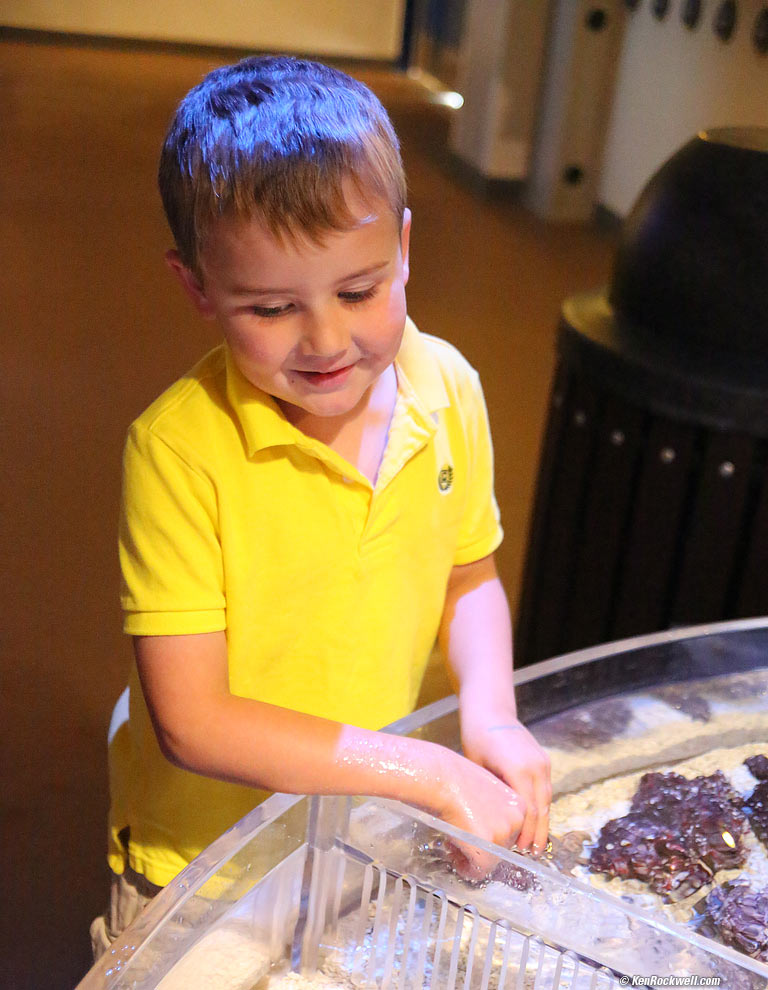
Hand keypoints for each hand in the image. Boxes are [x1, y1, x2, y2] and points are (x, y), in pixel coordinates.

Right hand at [426, 748, 526, 878]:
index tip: (476, 830)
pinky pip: (479, 870)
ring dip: (473, 855)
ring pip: (491, 859)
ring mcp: (503, 835)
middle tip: (462, 839)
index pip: (511, 831)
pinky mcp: (487, 848)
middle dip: (483, 847)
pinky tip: (455, 856)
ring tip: (455, 842)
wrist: (442, 779)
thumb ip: (496, 808)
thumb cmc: (457, 778)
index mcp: (520, 804)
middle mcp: (517, 821)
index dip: (491, 833)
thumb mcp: (488, 789)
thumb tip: (490, 826)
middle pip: (503, 847)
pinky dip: (466, 868)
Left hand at [460, 709, 550, 853]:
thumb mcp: (479, 769)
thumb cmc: (476, 738)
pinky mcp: (543, 759)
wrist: (489, 710)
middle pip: (541, 808)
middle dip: (537, 833)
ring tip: (534, 843)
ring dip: (541, 821)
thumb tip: (494, 825)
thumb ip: (492, 796)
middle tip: (530, 854)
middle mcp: (536, 766)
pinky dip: (540, 806)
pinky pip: (544, 788)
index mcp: (519, 769)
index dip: (525, 833)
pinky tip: (534, 820)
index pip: (527, 811)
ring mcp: (542, 762)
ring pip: (546, 800)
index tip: (519, 851)